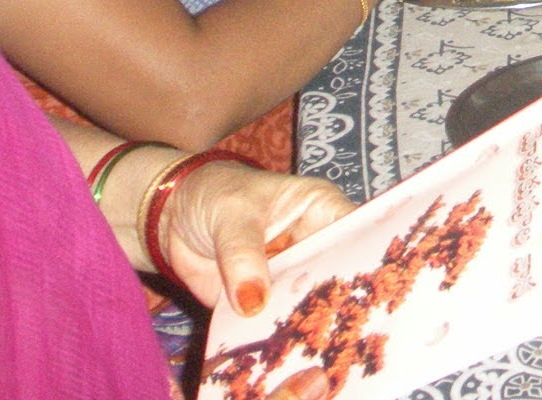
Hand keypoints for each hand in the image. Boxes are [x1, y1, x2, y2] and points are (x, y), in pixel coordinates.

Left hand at [159, 158, 352, 317]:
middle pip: (336, 274)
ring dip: (303, 320)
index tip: (368, 281)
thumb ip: (242, 254)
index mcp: (321, 209)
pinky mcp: (265, 303)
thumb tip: (254, 302)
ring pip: (307, 302)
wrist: (172, 217)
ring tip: (304, 336)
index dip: (364, 254)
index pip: (354, 231)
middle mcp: (314, 245)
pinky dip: (272, 334)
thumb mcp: (232, 213)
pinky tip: (275, 346)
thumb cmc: (215, 195)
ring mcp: (290, 276)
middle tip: (334, 318)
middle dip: (333, 296)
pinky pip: (274, 322)